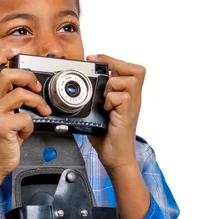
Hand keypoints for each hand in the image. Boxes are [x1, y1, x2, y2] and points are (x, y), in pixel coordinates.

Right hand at [0, 48, 50, 177]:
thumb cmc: (1, 139)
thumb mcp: (3, 115)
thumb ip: (11, 100)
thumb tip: (31, 88)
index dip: (3, 55)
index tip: (16, 51)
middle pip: (8, 74)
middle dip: (28, 77)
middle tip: (36, 88)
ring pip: (20, 94)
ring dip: (37, 102)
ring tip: (40, 112)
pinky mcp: (1, 126)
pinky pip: (25, 117)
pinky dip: (30, 125)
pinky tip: (25, 132)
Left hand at [86, 54, 145, 172]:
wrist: (116, 159)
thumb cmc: (109, 139)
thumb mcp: (100, 114)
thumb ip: (95, 100)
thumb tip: (81, 89)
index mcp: (128, 97)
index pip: (130, 69)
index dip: (113, 60)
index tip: (94, 59)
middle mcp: (133, 100)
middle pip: (137, 70)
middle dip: (117, 66)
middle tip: (105, 73)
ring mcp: (132, 107)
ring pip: (129, 81)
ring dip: (113, 85)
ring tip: (105, 98)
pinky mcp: (127, 115)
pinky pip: (121, 97)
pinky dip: (110, 100)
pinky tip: (106, 110)